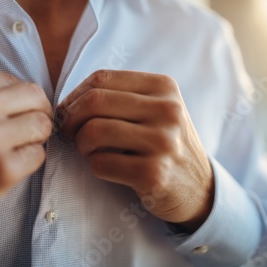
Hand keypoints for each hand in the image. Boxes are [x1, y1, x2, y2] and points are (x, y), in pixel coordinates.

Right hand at [0, 71, 52, 238]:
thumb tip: (26, 94)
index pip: (20, 83)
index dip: (21, 103)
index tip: (12, 117)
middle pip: (37, 100)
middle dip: (35, 116)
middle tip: (22, 133)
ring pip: (42, 126)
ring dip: (32, 140)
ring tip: (10, 151)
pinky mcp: (2, 170)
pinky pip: (37, 156)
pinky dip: (27, 163)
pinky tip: (4, 169)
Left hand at [57, 70, 213, 231]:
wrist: (199, 188)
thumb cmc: (164, 144)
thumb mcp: (155, 109)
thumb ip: (120, 96)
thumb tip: (67, 103)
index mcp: (163, 86)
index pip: (101, 78)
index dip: (74, 96)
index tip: (69, 112)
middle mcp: (167, 110)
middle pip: (94, 101)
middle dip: (71, 119)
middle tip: (70, 133)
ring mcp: (163, 142)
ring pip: (93, 131)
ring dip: (80, 144)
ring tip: (89, 150)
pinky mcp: (155, 174)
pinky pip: (101, 163)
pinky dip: (95, 166)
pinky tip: (109, 167)